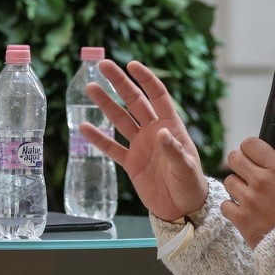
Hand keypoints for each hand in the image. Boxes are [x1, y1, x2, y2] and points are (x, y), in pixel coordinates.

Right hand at [78, 60, 210, 223]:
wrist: (182, 210)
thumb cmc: (191, 186)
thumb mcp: (186, 168)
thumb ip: (173, 150)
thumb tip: (160, 132)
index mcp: (171, 126)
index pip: (157, 96)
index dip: (146, 79)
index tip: (132, 64)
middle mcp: (153, 131)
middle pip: (134, 101)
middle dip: (120, 83)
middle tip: (103, 65)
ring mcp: (140, 146)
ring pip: (120, 120)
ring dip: (105, 104)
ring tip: (90, 88)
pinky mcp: (130, 163)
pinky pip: (112, 147)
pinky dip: (98, 138)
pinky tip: (84, 126)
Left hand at [219, 135, 274, 247]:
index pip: (251, 144)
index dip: (249, 147)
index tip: (253, 155)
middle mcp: (261, 182)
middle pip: (234, 158)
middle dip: (239, 163)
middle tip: (247, 172)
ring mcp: (249, 200)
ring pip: (228, 181)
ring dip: (236, 186)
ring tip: (248, 194)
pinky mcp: (240, 218)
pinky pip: (225, 204)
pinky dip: (232, 208)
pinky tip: (244, 211)